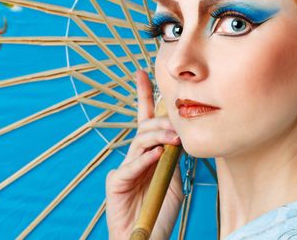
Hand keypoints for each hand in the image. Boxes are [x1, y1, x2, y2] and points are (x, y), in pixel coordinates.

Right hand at [105, 69, 183, 239]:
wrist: (148, 239)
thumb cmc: (160, 212)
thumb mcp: (172, 180)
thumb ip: (172, 159)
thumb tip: (180, 137)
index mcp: (147, 155)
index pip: (145, 121)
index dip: (143, 96)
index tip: (143, 73)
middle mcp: (134, 158)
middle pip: (144, 128)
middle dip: (160, 121)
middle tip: (179, 126)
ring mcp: (123, 170)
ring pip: (139, 142)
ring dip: (159, 137)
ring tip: (175, 139)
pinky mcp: (116, 185)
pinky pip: (130, 167)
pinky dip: (145, 159)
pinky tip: (157, 155)